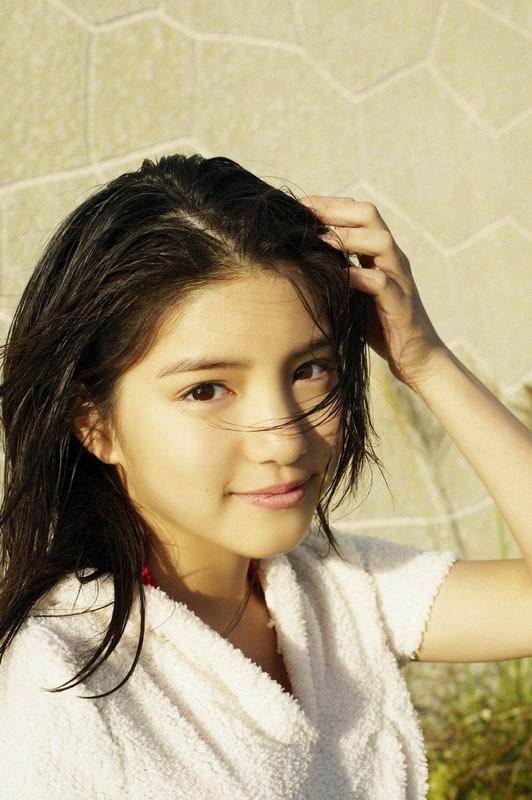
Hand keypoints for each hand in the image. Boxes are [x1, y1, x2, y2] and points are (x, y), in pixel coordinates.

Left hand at [300, 195, 447, 388]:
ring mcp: (399, 279)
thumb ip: (337, 273)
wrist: (415, 357)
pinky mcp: (401, 305)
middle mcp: (392, 259)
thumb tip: (299, 260)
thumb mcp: (354, 292)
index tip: (298, 205)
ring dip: (348, 237)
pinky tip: (338, 278)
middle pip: (370, 215)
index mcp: (379, 253)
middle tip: (304, 212)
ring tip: (318, 240)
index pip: (358, 213)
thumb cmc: (379, 325)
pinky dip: (359, 277)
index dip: (329, 204)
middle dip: (335, 209)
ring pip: (381, 241)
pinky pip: (382, 283)